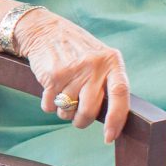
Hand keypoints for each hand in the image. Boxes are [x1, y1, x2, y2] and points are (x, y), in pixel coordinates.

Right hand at [17, 9, 135, 142]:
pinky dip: (48, 104)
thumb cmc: (76, 50)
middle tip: (78, 119)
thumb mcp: (100, 58)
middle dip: (82, 121)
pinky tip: (50, 89)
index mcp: (112, 61)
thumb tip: (114, 120)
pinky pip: (50, 106)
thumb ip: (107, 82)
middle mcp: (94, 65)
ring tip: (62, 94)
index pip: (120, 94)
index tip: (109, 137)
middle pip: (90, 110)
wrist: (44, 29)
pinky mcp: (52, 75)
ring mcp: (72, 70)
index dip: (117, 119)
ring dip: (63, 111)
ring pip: (67, 111)